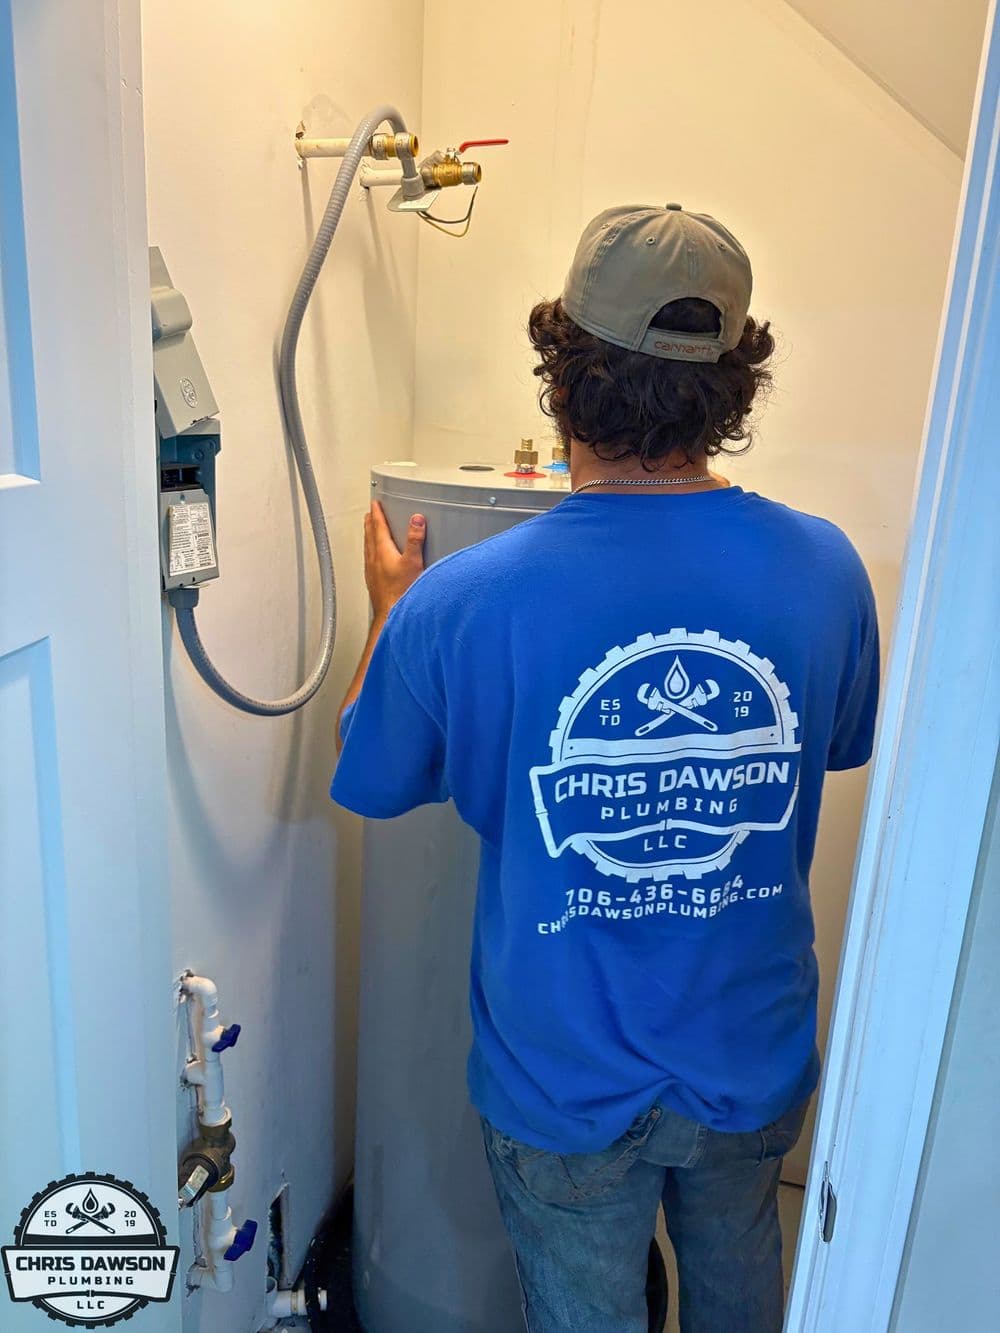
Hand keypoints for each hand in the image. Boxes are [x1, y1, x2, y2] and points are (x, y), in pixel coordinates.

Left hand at [364, 501, 425, 619]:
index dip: (377, 513)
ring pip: (368, 547)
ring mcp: (371, 571)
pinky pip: (369, 560)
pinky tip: (374, 557)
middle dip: (371, 522)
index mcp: (382, 551)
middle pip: (369, 535)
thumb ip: (414, 540)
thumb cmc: (400, 593)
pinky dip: (371, 551)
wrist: (391, 615)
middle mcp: (373, 559)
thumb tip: (416, 520)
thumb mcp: (413, 562)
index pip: (377, 526)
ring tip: (370, 530)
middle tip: (371, 513)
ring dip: (369, 535)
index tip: (375, 504)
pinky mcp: (373, 581)